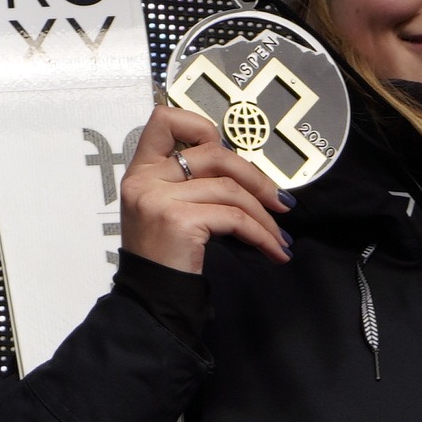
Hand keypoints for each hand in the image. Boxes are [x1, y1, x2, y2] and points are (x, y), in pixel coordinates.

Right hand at [118, 98, 291, 271]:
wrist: (150, 301)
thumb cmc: (164, 257)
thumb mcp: (166, 209)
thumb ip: (190, 182)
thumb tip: (246, 172)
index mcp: (141, 170)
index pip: (166, 119)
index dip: (202, 127)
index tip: (230, 155)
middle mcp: (145, 179)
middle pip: (214, 153)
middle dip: (256, 177)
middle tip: (280, 202)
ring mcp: (159, 198)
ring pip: (230, 188)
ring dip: (264, 215)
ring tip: (278, 237)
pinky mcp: (178, 220)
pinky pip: (235, 218)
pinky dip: (261, 234)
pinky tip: (272, 249)